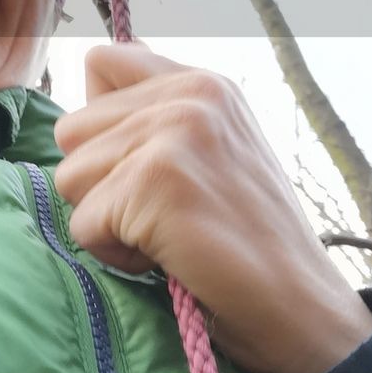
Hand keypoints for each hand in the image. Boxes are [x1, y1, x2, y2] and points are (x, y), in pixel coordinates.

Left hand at [53, 40, 371, 372]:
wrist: (302, 309)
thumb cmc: (249, 240)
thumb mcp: (216, 149)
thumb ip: (160, 116)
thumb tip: (85, 102)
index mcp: (202, 82)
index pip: (102, 63)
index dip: (99, 120)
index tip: (137, 163)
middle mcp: (189, 95)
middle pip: (70, 129)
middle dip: (97, 181)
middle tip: (158, 212)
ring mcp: (172, 133)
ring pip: (69, 177)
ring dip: (105, 220)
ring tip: (166, 234)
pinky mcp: (155, 180)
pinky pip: (83, 223)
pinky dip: (114, 254)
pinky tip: (167, 258)